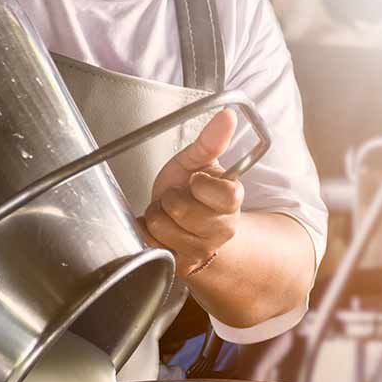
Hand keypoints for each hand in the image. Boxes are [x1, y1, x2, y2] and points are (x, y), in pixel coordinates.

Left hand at [138, 109, 244, 277]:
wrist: (184, 224)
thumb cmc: (191, 190)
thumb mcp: (198, 162)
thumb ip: (210, 141)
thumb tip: (227, 116)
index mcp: (232, 200)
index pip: (215, 192)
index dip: (197, 184)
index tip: (195, 182)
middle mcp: (222, 229)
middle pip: (180, 209)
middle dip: (170, 199)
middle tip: (178, 198)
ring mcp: (202, 250)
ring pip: (162, 227)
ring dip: (158, 216)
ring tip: (168, 214)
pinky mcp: (182, 265)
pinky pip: (151, 243)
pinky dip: (149, 233)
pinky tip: (161, 230)